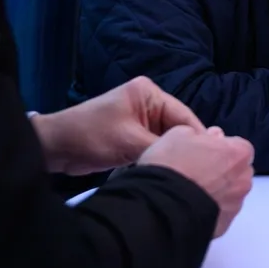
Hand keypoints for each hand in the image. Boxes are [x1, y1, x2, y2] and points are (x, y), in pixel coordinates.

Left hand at [32, 76, 204, 175]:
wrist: (54, 147)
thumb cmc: (90, 136)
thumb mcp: (130, 142)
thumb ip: (162, 147)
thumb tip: (192, 159)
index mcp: (149, 93)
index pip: (184, 115)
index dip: (198, 138)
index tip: (214, 160)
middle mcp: (148, 102)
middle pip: (178, 128)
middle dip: (186, 148)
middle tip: (203, 171)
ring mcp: (140, 119)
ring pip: (167, 139)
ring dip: (172, 155)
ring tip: (190, 174)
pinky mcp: (132, 135)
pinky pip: (154, 146)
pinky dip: (160, 158)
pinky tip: (171, 172)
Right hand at [139, 125, 254, 237]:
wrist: (159, 206)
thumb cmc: (171, 164)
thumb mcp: (179, 134)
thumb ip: (202, 133)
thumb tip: (214, 137)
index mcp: (239, 153)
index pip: (238, 146)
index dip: (220, 147)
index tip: (203, 152)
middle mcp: (244, 179)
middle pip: (237, 171)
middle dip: (223, 170)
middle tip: (196, 171)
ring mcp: (235, 205)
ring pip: (230, 194)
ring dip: (217, 191)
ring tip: (191, 192)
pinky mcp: (224, 226)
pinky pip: (220, 213)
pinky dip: (210, 210)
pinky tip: (190, 207)